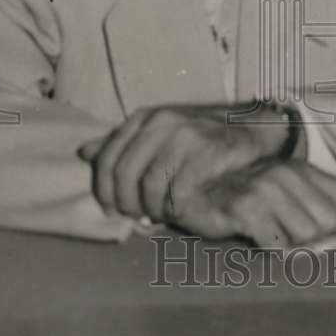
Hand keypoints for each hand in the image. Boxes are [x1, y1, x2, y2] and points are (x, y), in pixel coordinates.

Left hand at [78, 102, 291, 220]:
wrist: (252, 128)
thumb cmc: (201, 136)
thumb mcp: (159, 132)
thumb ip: (122, 143)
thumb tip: (83, 152)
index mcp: (145, 118)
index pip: (109, 159)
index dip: (105, 190)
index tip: (110, 210)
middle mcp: (162, 122)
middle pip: (126, 175)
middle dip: (126, 204)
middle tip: (135, 218)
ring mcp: (185, 136)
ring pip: (150, 186)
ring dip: (151, 210)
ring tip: (157, 216)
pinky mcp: (207, 152)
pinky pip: (178, 191)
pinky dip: (173, 209)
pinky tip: (177, 212)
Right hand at [167, 158, 335, 248]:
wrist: (190, 188)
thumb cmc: (239, 197)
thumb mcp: (279, 191)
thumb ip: (311, 204)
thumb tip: (335, 232)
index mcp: (299, 168)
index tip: (315, 231)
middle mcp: (286, 173)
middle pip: (326, 223)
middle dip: (310, 237)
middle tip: (282, 232)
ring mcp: (265, 188)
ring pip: (305, 235)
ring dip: (288, 243)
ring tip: (266, 233)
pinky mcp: (245, 208)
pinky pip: (277, 244)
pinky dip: (270, 249)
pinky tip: (254, 239)